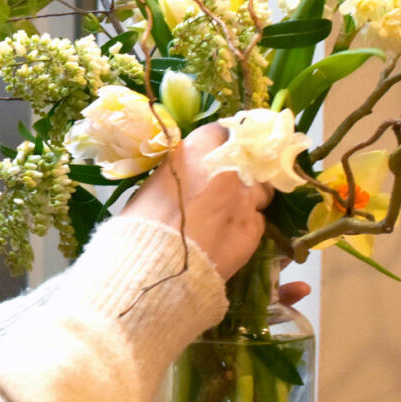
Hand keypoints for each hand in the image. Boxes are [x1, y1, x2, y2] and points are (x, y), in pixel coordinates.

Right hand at [120, 123, 271, 279]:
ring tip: (228, 214)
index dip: (221, 146)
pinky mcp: (254, 229)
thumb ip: (180, 172)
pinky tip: (228, 236)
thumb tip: (189, 173)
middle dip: (241, 171)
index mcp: (197, 150)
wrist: (153, 268)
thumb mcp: (154, 184)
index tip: (216, 155)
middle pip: (249, 160)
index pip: (222, 133)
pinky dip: (247, 224)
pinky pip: (258, 220)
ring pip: (260, 190)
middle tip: (225, 187)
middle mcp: (228, 169)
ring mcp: (245, 199)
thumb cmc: (141, 225)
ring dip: (248, 197)